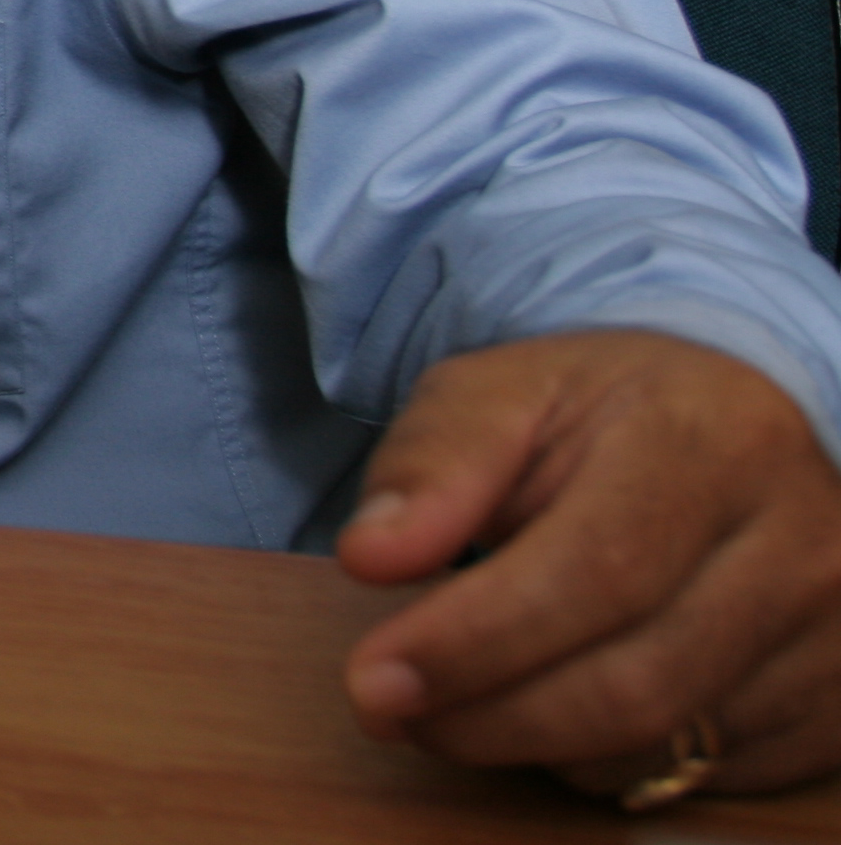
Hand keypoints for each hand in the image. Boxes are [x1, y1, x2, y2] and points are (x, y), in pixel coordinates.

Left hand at [336, 328, 840, 797]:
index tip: (376, 677)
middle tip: (388, 709)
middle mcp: (797, 545)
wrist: (739, 422)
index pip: (594, 572)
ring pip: (667, 743)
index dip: (477, 640)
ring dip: (535, 745)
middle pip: (634, 682)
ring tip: (451, 705)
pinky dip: (606, 763)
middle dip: (489, 715)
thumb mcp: (503, 393)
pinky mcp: (837, 706)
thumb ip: (433, 463)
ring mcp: (831, 635)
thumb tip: (373, 554)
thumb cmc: (605, 411)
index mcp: (712, 443)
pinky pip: (707, 775)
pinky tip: (547, 714)